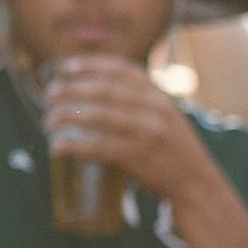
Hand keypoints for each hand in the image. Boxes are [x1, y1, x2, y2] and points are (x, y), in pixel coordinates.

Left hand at [41, 55, 207, 202]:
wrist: (197, 182)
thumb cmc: (173, 150)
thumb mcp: (164, 117)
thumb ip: (139, 103)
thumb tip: (96, 91)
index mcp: (160, 96)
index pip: (123, 70)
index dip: (92, 65)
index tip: (67, 66)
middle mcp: (155, 109)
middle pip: (105, 90)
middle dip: (72, 89)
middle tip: (50, 94)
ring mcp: (147, 132)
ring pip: (99, 115)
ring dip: (68, 115)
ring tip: (50, 119)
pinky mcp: (138, 155)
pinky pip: (98, 146)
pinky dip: (74, 145)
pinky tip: (58, 145)